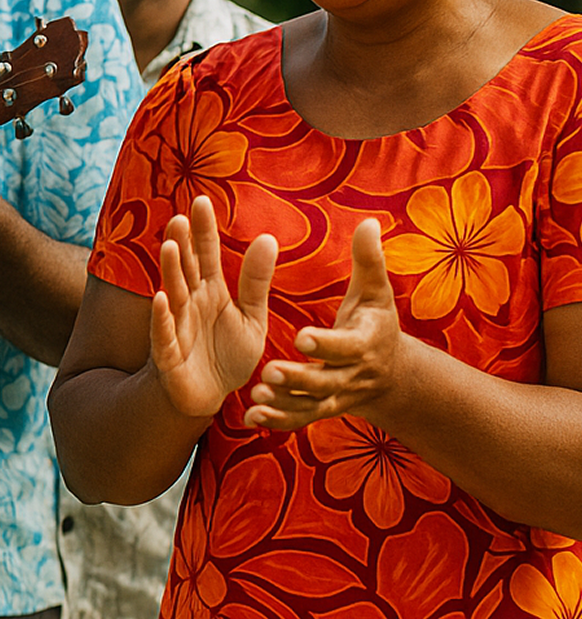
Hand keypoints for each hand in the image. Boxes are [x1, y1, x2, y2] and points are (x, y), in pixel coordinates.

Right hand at [149, 195, 277, 417]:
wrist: (210, 396)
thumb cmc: (227, 355)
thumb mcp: (252, 318)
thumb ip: (256, 282)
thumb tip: (268, 238)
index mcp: (212, 292)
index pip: (206, 254)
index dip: (203, 230)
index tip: (201, 200)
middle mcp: (191, 303)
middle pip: (185, 268)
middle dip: (182, 243)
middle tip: (181, 217)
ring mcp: (177, 326)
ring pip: (173, 292)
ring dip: (170, 271)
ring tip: (170, 246)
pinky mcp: (168, 354)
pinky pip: (164, 333)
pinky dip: (162, 316)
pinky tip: (160, 298)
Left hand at [246, 218, 405, 429]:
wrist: (392, 373)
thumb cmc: (376, 321)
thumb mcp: (375, 291)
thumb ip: (369, 260)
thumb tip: (368, 222)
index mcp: (364, 343)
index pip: (345, 346)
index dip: (326, 344)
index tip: (302, 336)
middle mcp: (351, 375)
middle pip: (325, 381)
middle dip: (299, 378)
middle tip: (269, 371)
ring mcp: (337, 397)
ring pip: (310, 406)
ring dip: (284, 404)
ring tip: (257, 397)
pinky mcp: (322, 409)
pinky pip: (300, 420)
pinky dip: (278, 421)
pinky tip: (252, 418)